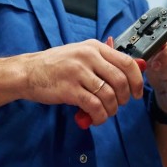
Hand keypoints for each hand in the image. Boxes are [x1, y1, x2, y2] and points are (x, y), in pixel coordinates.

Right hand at [18, 39, 144, 125]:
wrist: (28, 72)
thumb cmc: (55, 65)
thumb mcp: (81, 54)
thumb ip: (104, 61)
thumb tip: (135, 68)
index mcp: (94, 47)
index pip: (127, 62)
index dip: (137, 80)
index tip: (138, 92)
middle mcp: (88, 57)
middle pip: (120, 81)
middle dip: (124, 98)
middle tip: (119, 104)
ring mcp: (78, 72)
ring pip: (109, 96)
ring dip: (111, 110)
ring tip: (105, 113)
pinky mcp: (70, 89)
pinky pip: (94, 106)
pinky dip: (99, 116)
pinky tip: (96, 118)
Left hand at [145, 35, 166, 114]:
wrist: (166, 87)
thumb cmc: (163, 68)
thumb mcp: (155, 57)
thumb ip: (155, 53)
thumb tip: (155, 56)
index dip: (165, 55)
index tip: (155, 65)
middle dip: (163, 75)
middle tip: (160, 76)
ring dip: (165, 87)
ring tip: (166, 83)